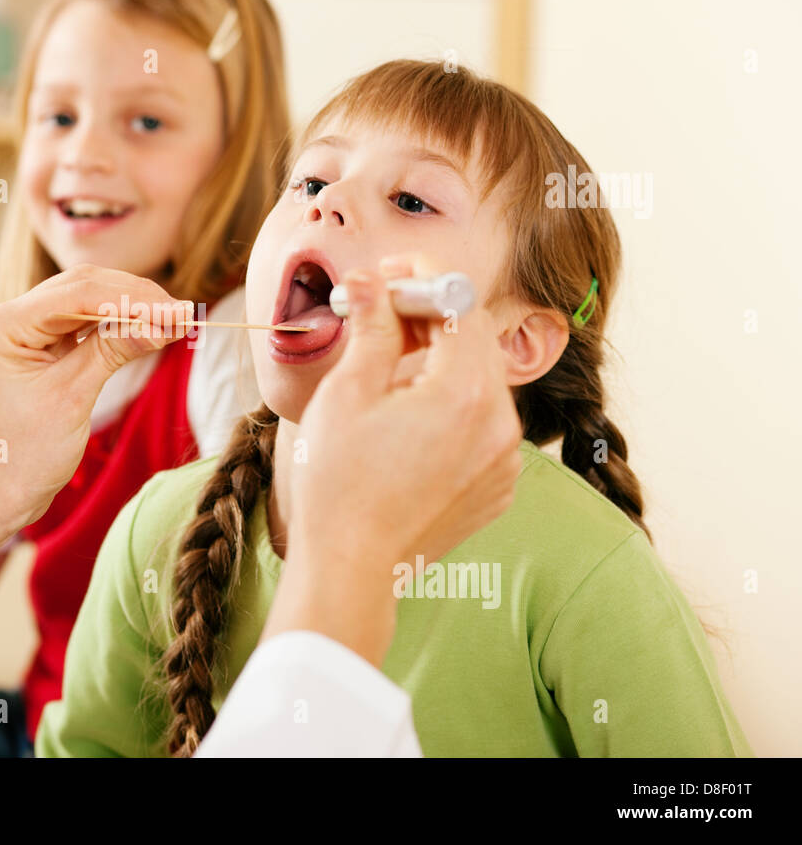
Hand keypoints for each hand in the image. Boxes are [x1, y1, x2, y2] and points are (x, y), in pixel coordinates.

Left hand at [0, 265, 190, 578]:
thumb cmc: (22, 456)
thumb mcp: (73, 397)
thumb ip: (114, 350)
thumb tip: (167, 321)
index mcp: (4, 324)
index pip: (77, 294)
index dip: (133, 300)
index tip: (179, 312)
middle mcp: (8, 317)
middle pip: (82, 289)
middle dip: (135, 299)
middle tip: (185, 315)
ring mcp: (22, 331)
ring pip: (86, 303)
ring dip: (130, 310)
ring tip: (176, 321)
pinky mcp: (38, 348)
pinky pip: (82, 326)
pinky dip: (116, 327)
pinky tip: (149, 330)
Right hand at [264, 257, 523, 664]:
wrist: (351, 568)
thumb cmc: (338, 484)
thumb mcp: (346, 394)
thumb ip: (371, 327)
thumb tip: (371, 280)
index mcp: (464, 394)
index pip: (459, 303)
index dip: (422, 279)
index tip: (387, 277)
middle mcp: (501, 424)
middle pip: (474, 341)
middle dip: (430, 317)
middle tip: (380, 312)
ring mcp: (505, 459)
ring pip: (478, 382)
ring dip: (438, 362)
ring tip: (385, 371)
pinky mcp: (498, 485)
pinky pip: (482, 424)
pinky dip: (450, 406)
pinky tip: (405, 418)